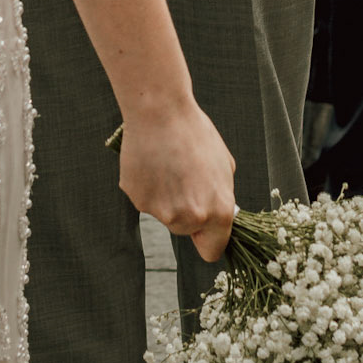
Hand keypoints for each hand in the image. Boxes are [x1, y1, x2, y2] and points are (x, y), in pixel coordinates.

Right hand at [118, 102, 235, 262]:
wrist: (161, 111)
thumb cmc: (194, 133)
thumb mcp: (223, 165)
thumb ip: (221, 196)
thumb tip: (217, 212)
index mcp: (219, 212)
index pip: (212, 251)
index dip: (208, 238)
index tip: (203, 227)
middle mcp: (191, 218)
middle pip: (185, 230)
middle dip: (185, 209)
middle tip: (183, 175)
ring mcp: (162, 212)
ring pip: (165, 215)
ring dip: (166, 197)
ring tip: (168, 164)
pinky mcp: (139, 200)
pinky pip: (146, 200)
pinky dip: (148, 186)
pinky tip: (152, 162)